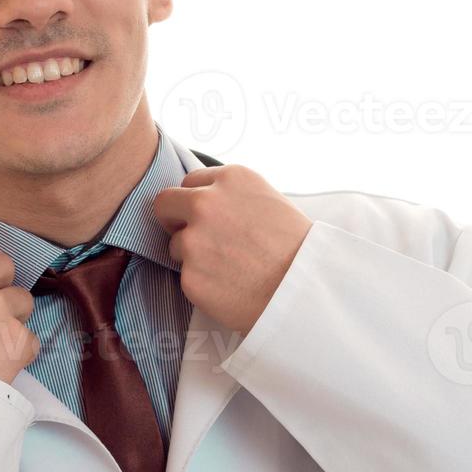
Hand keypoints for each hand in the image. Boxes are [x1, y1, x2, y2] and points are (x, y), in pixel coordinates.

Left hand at [151, 164, 313, 334]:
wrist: (307, 292)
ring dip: (193, 257)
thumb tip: (204, 201)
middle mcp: (206, 203)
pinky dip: (203, 284)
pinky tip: (230, 287)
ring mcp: (194, 240)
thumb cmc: (297, 248)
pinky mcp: (189, 276)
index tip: (203, 216)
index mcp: (230, 179)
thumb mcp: (268, 201)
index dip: (195, 201)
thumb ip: (232, 196)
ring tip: (230, 269)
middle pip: (165, 204)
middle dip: (173, 220)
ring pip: (176, 245)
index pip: (190, 182)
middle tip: (190, 237)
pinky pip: (186, 277)